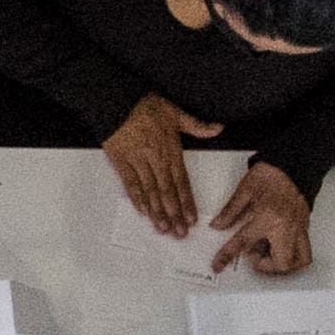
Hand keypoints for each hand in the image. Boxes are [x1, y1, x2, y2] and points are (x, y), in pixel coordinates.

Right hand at [100, 94, 223, 236]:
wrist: (117, 101)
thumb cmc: (145, 106)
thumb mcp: (175, 111)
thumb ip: (197, 125)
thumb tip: (218, 128)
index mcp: (170, 149)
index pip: (181, 180)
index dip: (186, 201)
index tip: (191, 218)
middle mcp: (155, 158)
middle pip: (166, 191)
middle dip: (174, 213)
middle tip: (179, 232)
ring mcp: (137, 161)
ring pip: (149, 191)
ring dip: (157, 211)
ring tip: (163, 228)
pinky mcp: (121, 162)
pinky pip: (130, 183)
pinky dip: (136, 198)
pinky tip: (142, 212)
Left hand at [207, 160, 313, 274]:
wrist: (295, 163)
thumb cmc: (273, 173)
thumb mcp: (245, 190)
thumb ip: (230, 211)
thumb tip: (219, 225)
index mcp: (268, 217)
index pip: (243, 244)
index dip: (226, 256)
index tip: (219, 264)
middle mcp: (287, 227)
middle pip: (282, 263)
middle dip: (265, 266)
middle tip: (252, 254)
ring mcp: (299, 228)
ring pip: (300, 261)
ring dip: (283, 264)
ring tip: (268, 253)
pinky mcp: (305, 226)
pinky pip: (304, 249)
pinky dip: (291, 254)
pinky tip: (278, 244)